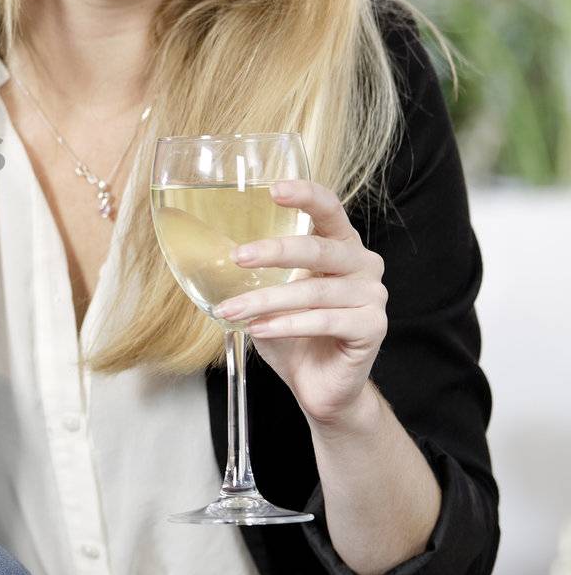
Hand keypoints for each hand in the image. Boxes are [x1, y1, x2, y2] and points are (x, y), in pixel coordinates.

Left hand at [211, 179, 387, 430]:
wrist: (319, 385)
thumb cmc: (293, 334)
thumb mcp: (270, 293)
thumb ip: (254, 270)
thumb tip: (202, 250)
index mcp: (340, 245)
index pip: (329, 209)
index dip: (305, 195)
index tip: (273, 189)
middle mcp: (362, 265)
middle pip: (319, 248)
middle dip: (274, 251)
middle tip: (237, 257)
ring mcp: (373, 296)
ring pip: (314, 291)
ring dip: (266, 300)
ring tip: (231, 310)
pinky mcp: (373, 327)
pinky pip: (325, 321)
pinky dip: (287, 325)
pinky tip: (259, 329)